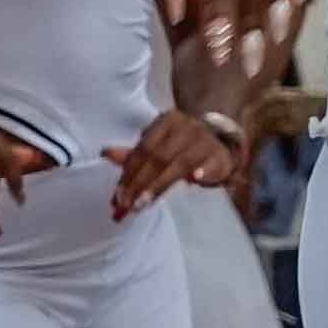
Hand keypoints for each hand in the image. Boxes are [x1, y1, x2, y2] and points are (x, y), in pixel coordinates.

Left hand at [104, 108, 241, 214]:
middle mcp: (185, 128)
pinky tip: (194, 180)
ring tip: (142, 204)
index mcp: (166, 121)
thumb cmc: (184, 145)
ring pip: (179, 164)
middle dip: (139, 184)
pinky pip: (211, 163)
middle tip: (126, 205)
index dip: (128, 173)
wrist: (221, 140)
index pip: (143, 149)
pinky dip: (203, 171)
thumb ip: (134, 154)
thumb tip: (106, 154)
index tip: (117, 197)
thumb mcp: (159, 145)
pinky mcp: (220, 156)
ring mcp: (204, 141)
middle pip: (157, 158)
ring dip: (158, 185)